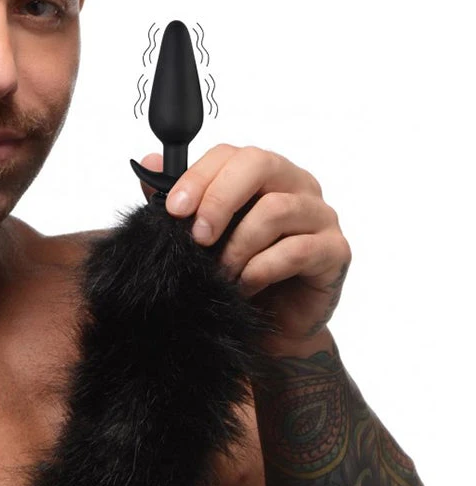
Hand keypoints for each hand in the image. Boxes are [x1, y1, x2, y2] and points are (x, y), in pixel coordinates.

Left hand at [137, 145, 351, 344]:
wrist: (272, 330)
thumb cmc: (239, 278)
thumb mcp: (202, 240)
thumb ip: (181, 203)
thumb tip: (149, 164)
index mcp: (264, 176)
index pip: (232, 154)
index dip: (200, 177)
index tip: (174, 210)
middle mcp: (297, 187)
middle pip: (259, 164)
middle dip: (219, 200)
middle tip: (198, 239)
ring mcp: (321, 217)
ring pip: (277, 209)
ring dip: (239, 245)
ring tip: (222, 273)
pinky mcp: (335, 252)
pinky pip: (297, 250)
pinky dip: (262, 270)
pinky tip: (246, 287)